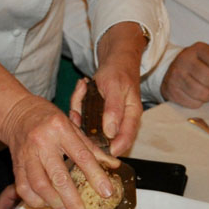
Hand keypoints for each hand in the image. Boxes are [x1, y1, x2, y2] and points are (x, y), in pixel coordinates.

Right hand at [1, 92, 118, 208]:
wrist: (18, 113)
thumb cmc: (47, 119)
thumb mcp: (73, 126)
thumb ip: (91, 147)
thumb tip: (113, 165)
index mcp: (60, 128)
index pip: (81, 155)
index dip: (95, 175)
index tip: (106, 191)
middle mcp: (42, 142)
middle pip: (58, 176)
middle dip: (72, 201)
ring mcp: (27, 154)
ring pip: (39, 185)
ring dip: (55, 204)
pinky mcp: (16, 165)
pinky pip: (24, 189)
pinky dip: (36, 200)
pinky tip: (47, 203)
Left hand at [91, 22, 148, 156]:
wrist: (116, 57)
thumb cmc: (119, 71)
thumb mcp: (115, 87)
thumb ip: (113, 109)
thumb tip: (110, 132)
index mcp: (131, 116)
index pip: (125, 140)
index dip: (112, 149)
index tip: (95, 151)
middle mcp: (120, 120)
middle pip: (102, 136)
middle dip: (86, 128)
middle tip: (77, 112)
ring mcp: (107, 117)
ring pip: (89, 125)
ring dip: (80, 110)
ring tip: (81, 89)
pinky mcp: (97, 112)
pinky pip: (84, 114)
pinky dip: (79, 102)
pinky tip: (81, 86)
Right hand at [161, 42, 208, 107]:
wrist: (173, 70)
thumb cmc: (200, 63)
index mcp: (199, 48)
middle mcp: (185, 59)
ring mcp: (176, 75)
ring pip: (202, 93)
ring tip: (208, 90)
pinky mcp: (171, 90)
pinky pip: (193, 103)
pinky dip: (199, 102)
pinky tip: (197, 95)